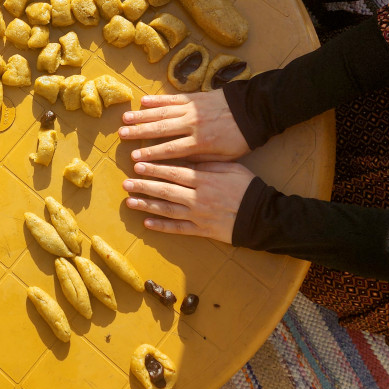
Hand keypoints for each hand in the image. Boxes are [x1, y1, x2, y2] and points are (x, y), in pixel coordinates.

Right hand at [118, 92, 248, 161]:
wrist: (254, 111)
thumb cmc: (241, 139)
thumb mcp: (225, 157)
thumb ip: (201, 161)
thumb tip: (180, 165)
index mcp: (200, 142)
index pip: (170, 149)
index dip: (150, 154)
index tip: (134, 158)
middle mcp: (192, 124)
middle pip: (160, 129)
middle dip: (139, 132)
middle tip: (121, 135)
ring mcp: (192, 109)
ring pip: (162, 112)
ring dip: (142, 115)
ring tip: (125, 118)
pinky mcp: (195, 97)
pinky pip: (172, 98)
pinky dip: (157, 100)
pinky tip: (143, 101)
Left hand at [123, 161, 254, 242]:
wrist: (262, 216)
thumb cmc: (247, 187)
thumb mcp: (230, 168)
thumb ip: (207, 164)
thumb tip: (186, 158)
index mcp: (204, 180)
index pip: (173, 172)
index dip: (154, 168)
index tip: (137, 163)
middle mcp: (197, 198)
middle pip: (165, 190)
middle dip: (144, 186)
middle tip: (126, 182)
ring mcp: (198, 216)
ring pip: (167, 210)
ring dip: (147, 205)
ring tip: (129, 201)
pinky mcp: (202, 231)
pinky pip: (178, 229)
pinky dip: (162, 227)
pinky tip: (147, 224)